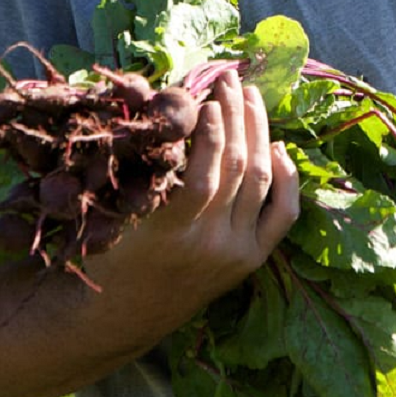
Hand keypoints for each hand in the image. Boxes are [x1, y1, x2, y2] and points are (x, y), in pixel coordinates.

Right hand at [91, 68, 300, 315]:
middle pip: (236, 167)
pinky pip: (283, 213)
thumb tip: (180, 107)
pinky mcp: (251, 260)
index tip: (208, 97)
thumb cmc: (109, 253)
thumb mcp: (119, 212)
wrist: (119, 317)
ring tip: (250, 97)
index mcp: (169, 235)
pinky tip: (277, 145)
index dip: (211, 133)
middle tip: (230, 80)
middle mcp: (210, 246)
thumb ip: (151, 168)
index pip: (204, 176)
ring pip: (260, 181)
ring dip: (258, 132)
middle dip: (236, 115)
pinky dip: (286, 176)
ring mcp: (236, 254)